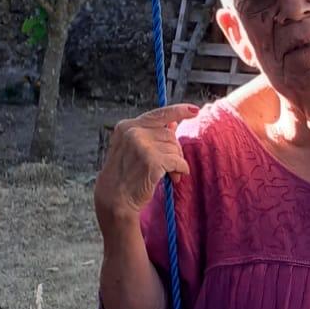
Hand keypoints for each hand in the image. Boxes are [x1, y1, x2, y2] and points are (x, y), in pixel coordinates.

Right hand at [93, 104, 198, 228]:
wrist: (115, 199)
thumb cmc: (124, 176)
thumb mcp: (133, 150)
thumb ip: (151, 135)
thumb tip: (173, 123)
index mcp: (127, 126)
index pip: (158, 114)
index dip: (179, 111)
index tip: (195, 110)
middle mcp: (133, 132)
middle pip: (169, 134)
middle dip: (175, 150)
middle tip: (174, 166)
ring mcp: (142, 145)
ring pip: (174, 147)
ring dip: (177, 162)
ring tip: (171, 174)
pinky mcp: (151, 160)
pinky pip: (177, 161)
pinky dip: (181, 169)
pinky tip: (175, 177)